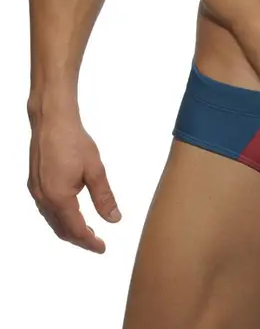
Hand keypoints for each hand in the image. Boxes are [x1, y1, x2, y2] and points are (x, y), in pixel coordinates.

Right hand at [28, 116, 120, 252]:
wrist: (52, 121)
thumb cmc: (74, 142)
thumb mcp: (95, 170)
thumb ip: (104, 197)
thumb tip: (114, 219)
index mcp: (59, 198)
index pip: (76, 230)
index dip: (90, 241)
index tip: (103, 248)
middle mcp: (44, 198)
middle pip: (61, 229)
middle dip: (79, 238)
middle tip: (97, 243)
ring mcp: (36, 191)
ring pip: (52, 220)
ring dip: (69, 228)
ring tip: (87, 230)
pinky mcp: (35, 182)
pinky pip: (47, 208)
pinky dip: (60, 216)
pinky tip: (71, 211)